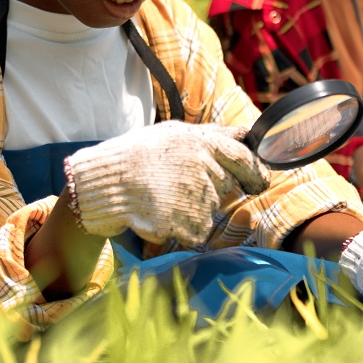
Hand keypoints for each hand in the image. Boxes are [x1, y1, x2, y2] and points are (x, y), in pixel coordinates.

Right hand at [64, 121, 269, 246]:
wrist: (104, 183)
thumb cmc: (136, 155)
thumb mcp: (174, 133)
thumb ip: (212, 135)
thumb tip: (246, 136)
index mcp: (203, 142)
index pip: (245, 158)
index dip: (256, 172)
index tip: (259, 182)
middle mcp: (205, 167)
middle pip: (227, 187)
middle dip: (212, 189)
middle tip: (185, 188)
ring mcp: (198, 196)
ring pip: (211, 208)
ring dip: (194, 208)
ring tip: (164, 196)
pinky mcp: (190, 223)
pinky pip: (198, 230)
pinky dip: (184, 227)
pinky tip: (161, 213)